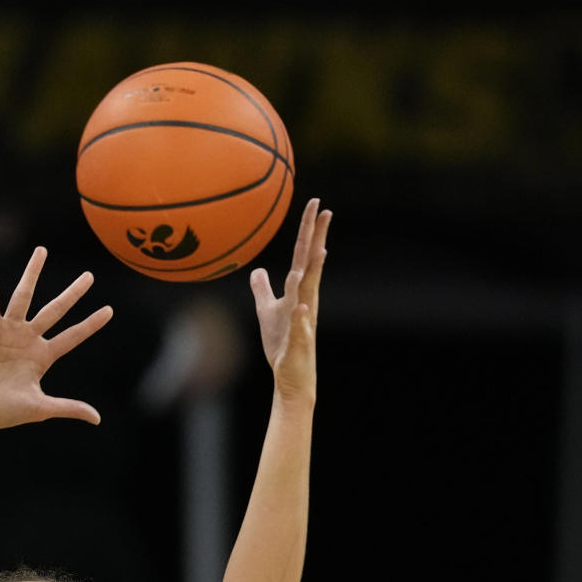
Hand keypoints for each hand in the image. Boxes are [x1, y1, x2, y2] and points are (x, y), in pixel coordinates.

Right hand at [0, 247, 112, 432]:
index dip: (91, 324)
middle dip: (73, 294)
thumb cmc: (4, 411)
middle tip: (89, 276)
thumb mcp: (41, 408)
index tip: (109, 310)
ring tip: (42, 251)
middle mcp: (28, 339)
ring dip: (33, 274)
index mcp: (43, 357)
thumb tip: (97, 419)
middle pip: (56, 310)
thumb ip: (69, 407)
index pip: (73, 336)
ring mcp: (8, 332)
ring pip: (23, 297)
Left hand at [249, 197, 329, 402]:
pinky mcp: (298, 343)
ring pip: (309, 292)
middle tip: (324, 210)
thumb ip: (263, 290)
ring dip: (313, 272)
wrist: (290, 377)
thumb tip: (257, 270)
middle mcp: (306, 301)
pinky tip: (301, 307)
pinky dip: (301, 318)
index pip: (305, 256)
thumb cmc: (281, 344)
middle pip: (311, 265)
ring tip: (319, 250)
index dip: (309, 231)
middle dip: (316, 238)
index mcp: (300, 292)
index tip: (316, 205)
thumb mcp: (267, 312)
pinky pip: (300, 328)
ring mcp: (304, 321)